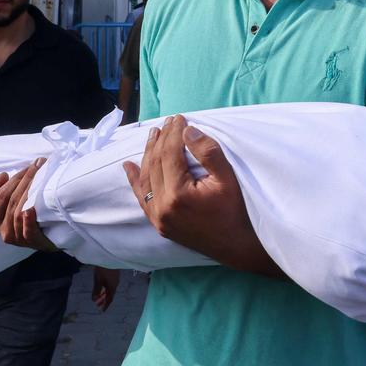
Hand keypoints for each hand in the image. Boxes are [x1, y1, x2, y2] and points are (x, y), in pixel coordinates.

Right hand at [0, 158, 57, 250]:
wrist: (51, 237)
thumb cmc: (29, 214)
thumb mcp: (11, 199)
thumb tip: (2, 176)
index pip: (1, 195)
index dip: (15, 179)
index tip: (31, 166)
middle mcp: (3, 231)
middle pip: (11, 201)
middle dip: (25, 181)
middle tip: (39, 166)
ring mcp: (18, 238)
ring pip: (19, 213)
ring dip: (29, 193)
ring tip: (42, 179)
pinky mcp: (33, 243)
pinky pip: (28, 232)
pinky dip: (28, 220)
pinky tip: (31, 210)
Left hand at [92, 267, 119, 311]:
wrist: (111, 256)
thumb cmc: (104, 269)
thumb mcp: (98, 280)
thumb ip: (96, 290)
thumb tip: (94, 300)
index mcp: (112, 287)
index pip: (110, 299)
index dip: (106, 305)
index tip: (102, 310)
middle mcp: (115, 284)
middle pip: (110, 294)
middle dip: (104, 300)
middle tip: (98, 304)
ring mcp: (116, 279)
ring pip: (110, 289)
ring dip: (104, 293)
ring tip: (99, 295)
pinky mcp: (114, 274)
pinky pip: (110, 284)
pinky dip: (106, 288)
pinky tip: (102, 286)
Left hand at [123, 115, 282, 276]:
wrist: (237, 247)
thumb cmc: (236, 211)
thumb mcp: (227, 178)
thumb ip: (207, 152)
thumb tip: (188, 130)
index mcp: (178, 194)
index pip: (169, 154)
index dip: (173, 133)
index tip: (179, 118)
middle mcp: (162, 207)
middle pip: (155, 163)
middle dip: (161, 139)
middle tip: (168, 122)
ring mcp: (158, 218)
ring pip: (146, 179)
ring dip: (148, 154)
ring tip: (153, 135)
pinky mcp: (160, 225)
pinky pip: (143, 199)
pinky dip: (135, 181)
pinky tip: (128, 166)